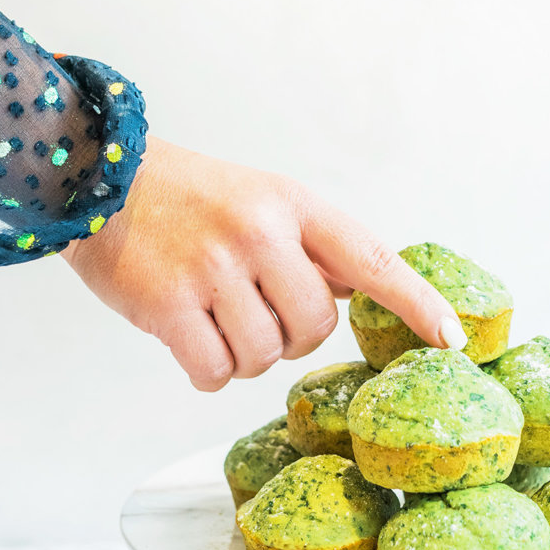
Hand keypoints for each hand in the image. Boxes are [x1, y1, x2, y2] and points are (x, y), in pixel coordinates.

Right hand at [60, 137, 466, 390]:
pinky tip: (189, 341)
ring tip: (212, 315)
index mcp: (292, 204)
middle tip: (252, 309)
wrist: (97, 178)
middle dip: (290, 335)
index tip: (452, 339)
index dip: (416, 303)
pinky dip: (207, 370)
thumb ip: (310, 247)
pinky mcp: (167, 304)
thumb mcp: (261, 200)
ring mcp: (212, 267)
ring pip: (264, 356)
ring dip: (243, 354)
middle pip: (314, 328)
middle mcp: (259, 231)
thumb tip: (358, 297)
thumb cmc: (187, 199)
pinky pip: (215, 371)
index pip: (371, 260)